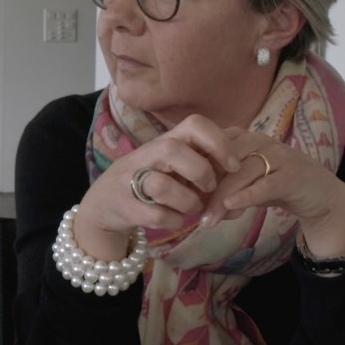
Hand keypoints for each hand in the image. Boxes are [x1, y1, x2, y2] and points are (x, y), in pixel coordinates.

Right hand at [74, 114, 239, 258]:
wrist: (104, 205)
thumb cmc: (149, 183)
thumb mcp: (173, 166)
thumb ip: (203, 164)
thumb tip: (240, 172)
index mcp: (165, 142)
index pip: (194, 124)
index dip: (218, 142)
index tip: (233, 165)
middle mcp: (147, 155)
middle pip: (173, 149)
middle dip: (200, 172)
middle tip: (209, 187)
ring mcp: (131, 179)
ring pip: (162, 185)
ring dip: (187, 201)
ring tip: (191, 208)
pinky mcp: (124, 205)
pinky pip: (156, 214)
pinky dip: (173, 220)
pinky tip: (174, 219)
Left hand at [199, 129, 344, 254]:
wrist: (322, 196)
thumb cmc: (278, 187)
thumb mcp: (247, 184)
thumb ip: (225, 188)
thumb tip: (201, 206)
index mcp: (246, 138)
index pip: (213, 145)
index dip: (196, 167)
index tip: (182, 190)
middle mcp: (261, 141)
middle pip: (225, 160)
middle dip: (206, 187)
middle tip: (192, 211)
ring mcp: (279, 156)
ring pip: (243, 173)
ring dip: (222, 197)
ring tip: (209, 219)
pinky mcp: (294, 175)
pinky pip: (266, 184)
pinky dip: (247, 195)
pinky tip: (231, 207)